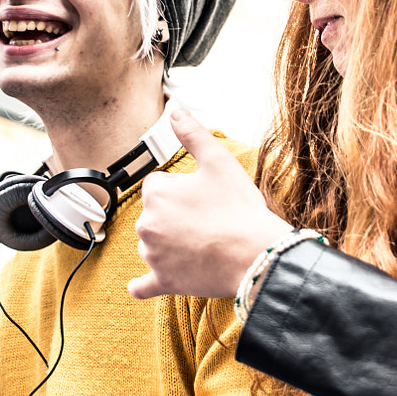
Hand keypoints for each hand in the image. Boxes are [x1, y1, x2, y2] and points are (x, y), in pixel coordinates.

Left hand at [131, 108, 289, 299]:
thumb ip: (193, 133)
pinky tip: (140, 285)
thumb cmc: (239, 209)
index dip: (183, 187)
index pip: (159, 184)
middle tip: (209, 218)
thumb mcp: (219, 162)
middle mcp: (146, 224)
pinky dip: (143, 284)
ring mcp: (153, 256)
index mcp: (156, 193)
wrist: (256, 255)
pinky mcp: (163, 281)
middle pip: (156, 213)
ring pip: (154, 244)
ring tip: (204, 243)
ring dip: (170, 243)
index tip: (204, 195)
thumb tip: (175, 111)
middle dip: (176, 214)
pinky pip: (143, 285)